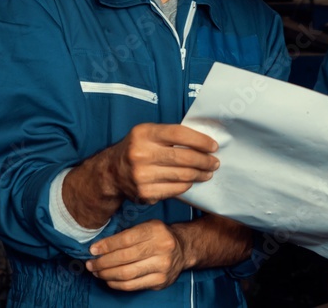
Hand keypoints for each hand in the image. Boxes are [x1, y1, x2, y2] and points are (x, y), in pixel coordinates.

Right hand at [62, 124, 217, 230]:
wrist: (112, 172)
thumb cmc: (138, 149)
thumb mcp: (148, 133)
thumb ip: (171, 134)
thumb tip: (205, 141)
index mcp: (144, 133)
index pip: (179, 134)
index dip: (200, 140)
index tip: (214, 146)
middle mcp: (141, 154)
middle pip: (184, 157)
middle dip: (205, 160)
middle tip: (215, 162)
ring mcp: (142, 175)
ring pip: (183, 175)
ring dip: (200, 174)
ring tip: (208, 172)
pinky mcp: (145, 193)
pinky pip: (175, 189)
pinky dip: (187, 185)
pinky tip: (192, 181)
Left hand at [86, 219, 185, 290]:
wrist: (183, 250)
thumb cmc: (158, 236)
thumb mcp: (147, 226)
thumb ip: (127, 234)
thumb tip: (99, 247)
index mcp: (156, 230)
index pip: (126, 239)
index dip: (106, 246)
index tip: (93, 249)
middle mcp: (161, 248)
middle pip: (124, 258)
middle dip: (103, 262)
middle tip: (91, 263)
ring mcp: (162, 266)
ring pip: (127, 274)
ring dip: (106, 274)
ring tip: (96, 272)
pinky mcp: (160, 281)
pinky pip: (132, 285)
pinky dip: (116, 284)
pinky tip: (109, 279)